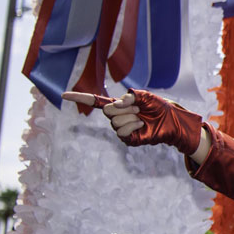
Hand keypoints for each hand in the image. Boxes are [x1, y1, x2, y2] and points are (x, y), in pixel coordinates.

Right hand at [63, 89, 203, 154]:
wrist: (170, 119)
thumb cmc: (157, 106)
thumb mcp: (143, 96)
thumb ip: (128, 97)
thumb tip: (118, 104)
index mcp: (118, 105)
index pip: (94, 102)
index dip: (79, 98)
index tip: (63, 95)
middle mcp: (116, 117)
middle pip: (107, 111)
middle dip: (123, 107)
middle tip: (138, 108)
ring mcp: (121, 128)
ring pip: (115, 121)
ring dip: (131, 116)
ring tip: (142, 116)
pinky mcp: (128, 138)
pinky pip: (122, 131)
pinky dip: (133, 125)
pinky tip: (141, 124)